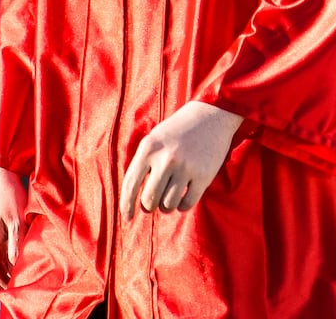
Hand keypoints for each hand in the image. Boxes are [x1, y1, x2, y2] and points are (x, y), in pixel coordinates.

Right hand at [0, 162, 27, 299]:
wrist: (0, 171)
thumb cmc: (7, 195)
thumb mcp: (16, 224)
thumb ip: (16, 250)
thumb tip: (18, 271)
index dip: (0, 296)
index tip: (17, 301)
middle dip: (9, 286)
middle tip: (31, 290)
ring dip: (12, 274)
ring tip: (33, 277)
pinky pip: (1, 255)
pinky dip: (12, 262)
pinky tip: (28, 261)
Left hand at [119, 101, 244, 219]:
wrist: (209, 116)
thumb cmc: (176, 131)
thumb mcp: (154, 140)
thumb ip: (143, 165)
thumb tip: (134, 200)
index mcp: (148, 149)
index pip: (131, 184)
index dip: (126, 205)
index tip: (127, 219)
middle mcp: (165, 159)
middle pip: (149, 200)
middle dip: (149, 206)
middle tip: (153, 202)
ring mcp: (185, 168)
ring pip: (168, 205)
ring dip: (166, 206)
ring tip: (169, 195)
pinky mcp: (203, 177)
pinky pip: (186, 204)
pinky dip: (182, 206)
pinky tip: (183, 196)